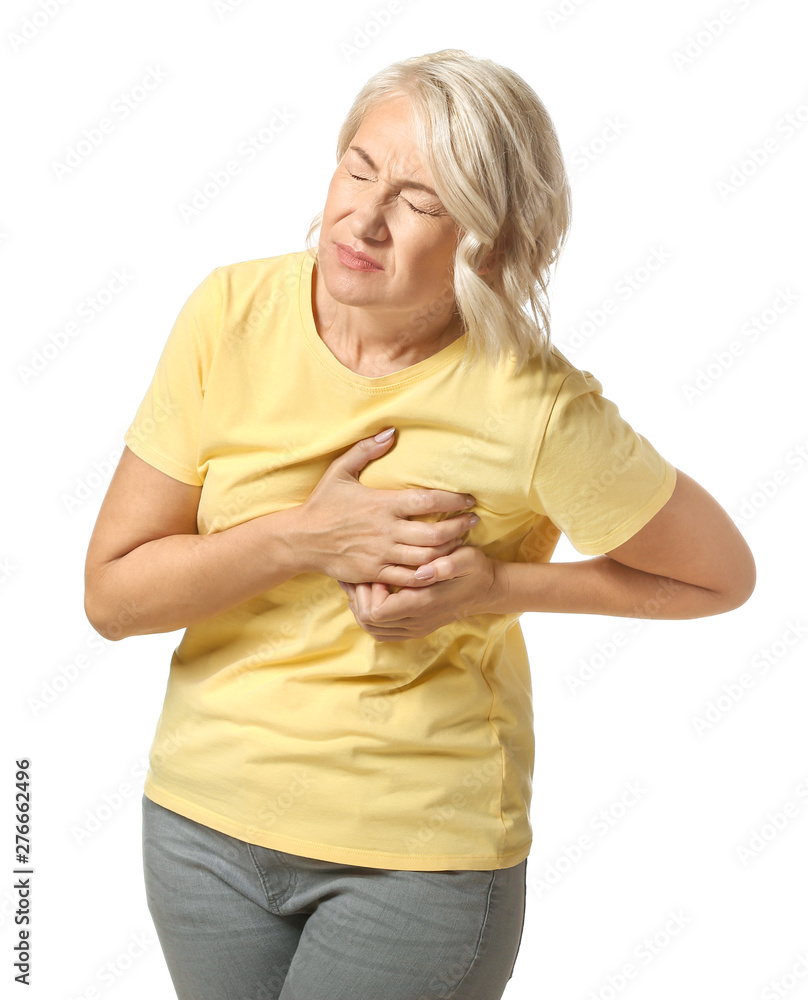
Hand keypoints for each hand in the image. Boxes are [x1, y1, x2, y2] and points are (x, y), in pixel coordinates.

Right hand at [297, 429, 478, 585]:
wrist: (301, 539)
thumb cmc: (323, 503)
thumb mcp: (340, 471)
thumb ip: (366, 450)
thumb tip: (391, 431)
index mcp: (382, 503)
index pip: (427, 500)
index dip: (453, 500)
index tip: (468, 500)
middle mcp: (386, 530)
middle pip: (435, 533)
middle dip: (460, 527)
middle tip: (473, 521)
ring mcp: (381, 554)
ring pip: (427, 558)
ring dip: (449, 551)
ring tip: (461, 542)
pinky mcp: (375, 572)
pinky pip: (410, 578)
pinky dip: (429, 574)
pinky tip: (440, 567)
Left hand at [337, 545, 498, 640]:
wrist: (487, 591)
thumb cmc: (475, 570)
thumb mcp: (466, 559)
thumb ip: (446, 565)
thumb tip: (422, 571)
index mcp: (423, 604)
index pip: (378, 611)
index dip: (370, 592)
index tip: (378, 573)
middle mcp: (416, 621)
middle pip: (369, 622)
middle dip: (360, 598)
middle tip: (363, 576)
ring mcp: (414, 628)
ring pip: (372, 629)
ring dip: (363, 607)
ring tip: (363, 584)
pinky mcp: (414, 628)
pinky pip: (382, 631)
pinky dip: (370, 615)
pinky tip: (372, 595)